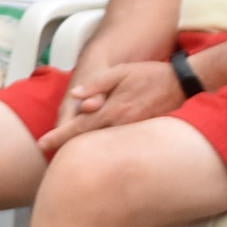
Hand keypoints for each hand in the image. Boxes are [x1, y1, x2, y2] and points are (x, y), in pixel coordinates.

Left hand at [39, 59, 186, 151]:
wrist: (185, 83)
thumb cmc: (150, 75)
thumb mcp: (119, 72)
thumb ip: (96, 84)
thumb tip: (75, 96)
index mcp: (113, 110)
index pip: (80, 127)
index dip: (59, 136)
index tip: (42, 145)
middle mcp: (123, 125)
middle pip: (90, 140)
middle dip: (68, 147)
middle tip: (48, 152)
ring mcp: (135, 132)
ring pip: (105, 144)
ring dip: (87, 149)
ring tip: (66, 153)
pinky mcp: (145, 135)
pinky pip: (121, 142)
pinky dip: (107, 147)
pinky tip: (98, 149)